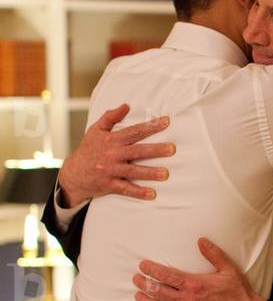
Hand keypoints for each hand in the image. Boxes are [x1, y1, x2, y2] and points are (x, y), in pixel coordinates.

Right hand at [57, 104, 174, 206]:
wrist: (72, 174)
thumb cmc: (88, 150)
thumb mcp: (95, 130)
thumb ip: (110, 117)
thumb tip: (126, 105)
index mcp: (111, 140)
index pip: (134, 131)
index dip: (150, 126)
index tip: (167, 122)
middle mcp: (112, 154)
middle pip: (137, 151)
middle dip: (155, 150)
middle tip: (172, 149)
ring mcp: (111, 170)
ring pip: (133, 171)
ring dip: (149, 173)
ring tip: (165, 174)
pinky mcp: (109, 185)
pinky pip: (125, 189)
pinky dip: (138, 193)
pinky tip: (152, 194)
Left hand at [133, 237, 266, 300]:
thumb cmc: (239, 294)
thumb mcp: (229, 270)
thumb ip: (213, 254)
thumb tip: (201, 240)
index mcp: (194, 284)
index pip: (165, 275)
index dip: (151, 270)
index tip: (142, 266)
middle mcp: (187, 300)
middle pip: (157, 291)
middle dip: (144, 283)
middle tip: (136, 279)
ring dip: (145, 300)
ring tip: (138, 294)